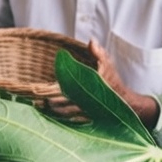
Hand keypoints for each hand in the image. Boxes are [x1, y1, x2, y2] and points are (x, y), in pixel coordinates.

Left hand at [43, 40, 159, 126]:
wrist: (126, 104)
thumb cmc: (114, 83)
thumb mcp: (108, 65)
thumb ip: (98, 53)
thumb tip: (91, 40)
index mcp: (87, 88)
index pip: (65, 89)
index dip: (51, 90)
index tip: (38, 90)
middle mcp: (83, 102)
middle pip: (60, 104)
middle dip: (47, 103)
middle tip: (34, 101)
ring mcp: (83, 112)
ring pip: (63, 114)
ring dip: (50, 112)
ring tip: (38, 107)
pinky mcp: (84, 119)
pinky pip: (68, 121)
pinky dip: (58, 119)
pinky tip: (49, 116)